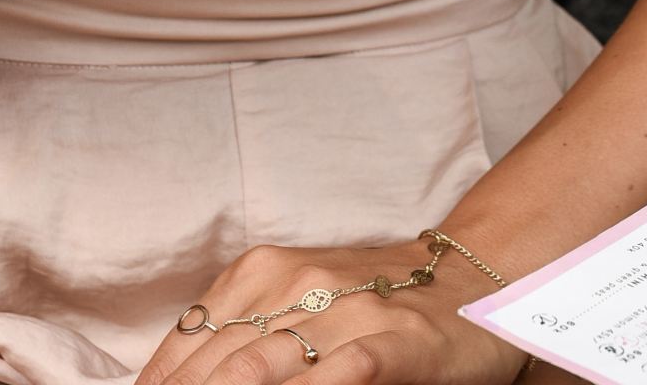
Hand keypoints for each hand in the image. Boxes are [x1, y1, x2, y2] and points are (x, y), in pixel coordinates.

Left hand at [136, 240, 533, 384]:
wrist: (474, 272)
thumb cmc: (379, 296)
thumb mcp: (298, 296)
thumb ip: (242, 333)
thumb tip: (172, 379)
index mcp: (264, 272)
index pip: (187, 343)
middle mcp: (301, 284)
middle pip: (219, 363)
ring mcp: (351, 314)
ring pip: (265, 368)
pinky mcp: (398, 344)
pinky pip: (344, 374)